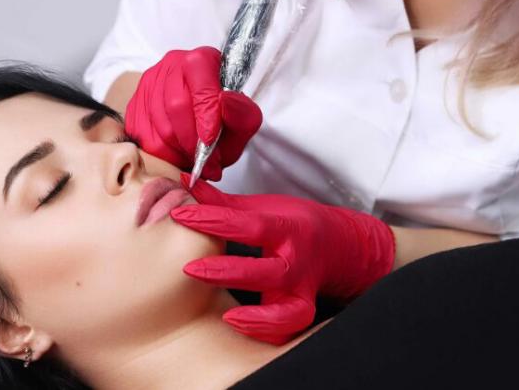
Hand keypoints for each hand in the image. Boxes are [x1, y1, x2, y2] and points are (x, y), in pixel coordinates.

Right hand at [124, 47, 261, 180]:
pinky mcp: (134, 102)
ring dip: (177, 148)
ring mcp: (149, 83)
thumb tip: (226, 101)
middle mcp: (172, 65)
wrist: (200, 122)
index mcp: (203, 61)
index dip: (205, 116)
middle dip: (191, 139)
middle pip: (176, 105)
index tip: (210, 141)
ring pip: (158, 122)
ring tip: (192, 158)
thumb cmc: (222, 121)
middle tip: (204, 160)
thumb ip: (241, 112)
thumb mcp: (243, 120)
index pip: (201, 85)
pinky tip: (175, 154)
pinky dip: (160, 152)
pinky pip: (142, 134)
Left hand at [170, 174, 395, 343]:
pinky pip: (289, 328)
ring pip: (286, 311)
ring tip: (227, 316)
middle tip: (190, 268)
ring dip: (257, 317)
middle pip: (265, 271)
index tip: (181, 215)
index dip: (213, 220)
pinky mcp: (303, 308)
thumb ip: (223, 203)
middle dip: (227, 271)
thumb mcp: (264, 207)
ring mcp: (302, 288)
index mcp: (287, 228)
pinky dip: (269, 332)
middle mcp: (296, 261)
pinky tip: (242, 327)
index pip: (248, 225)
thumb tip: (187, 186)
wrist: (338, 245)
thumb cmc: (296, 224)